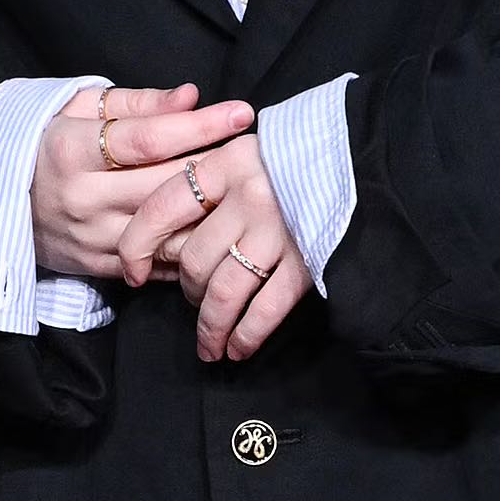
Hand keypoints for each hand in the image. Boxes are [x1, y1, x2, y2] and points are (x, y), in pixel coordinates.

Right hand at [29, 80, 251, 286]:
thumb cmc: (47, 144)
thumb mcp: (77, 109)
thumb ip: (136, 104)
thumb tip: (190, 97)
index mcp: (72, 150)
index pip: (148, 139)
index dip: (199, 125)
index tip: (241, 113)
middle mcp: (82, 197)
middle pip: (165, 185)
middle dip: (217, 168)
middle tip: (257, 153)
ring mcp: (91, 236)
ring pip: (168, 229)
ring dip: (211, 213)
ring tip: (247, 191)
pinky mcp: (99, 266)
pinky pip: (158, 261)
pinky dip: (190, 245)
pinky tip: (219, 228)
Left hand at [107, 114, 313, 363]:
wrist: (365, 159)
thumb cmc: (298, 158)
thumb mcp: (248, 151)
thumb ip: (210, 180)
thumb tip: (166, 235)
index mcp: (226, 163)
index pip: (160, 209)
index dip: (138, 247)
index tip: (134, 273)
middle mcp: (249, 196)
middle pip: (193, 259)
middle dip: (187, 292)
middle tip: (195, 301)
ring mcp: (279, 230)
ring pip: (223, 292)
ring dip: (210, 327)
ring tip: (210, 345)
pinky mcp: (307, 261)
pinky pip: (264, 309)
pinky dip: (246, 336)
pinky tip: (238, 349)